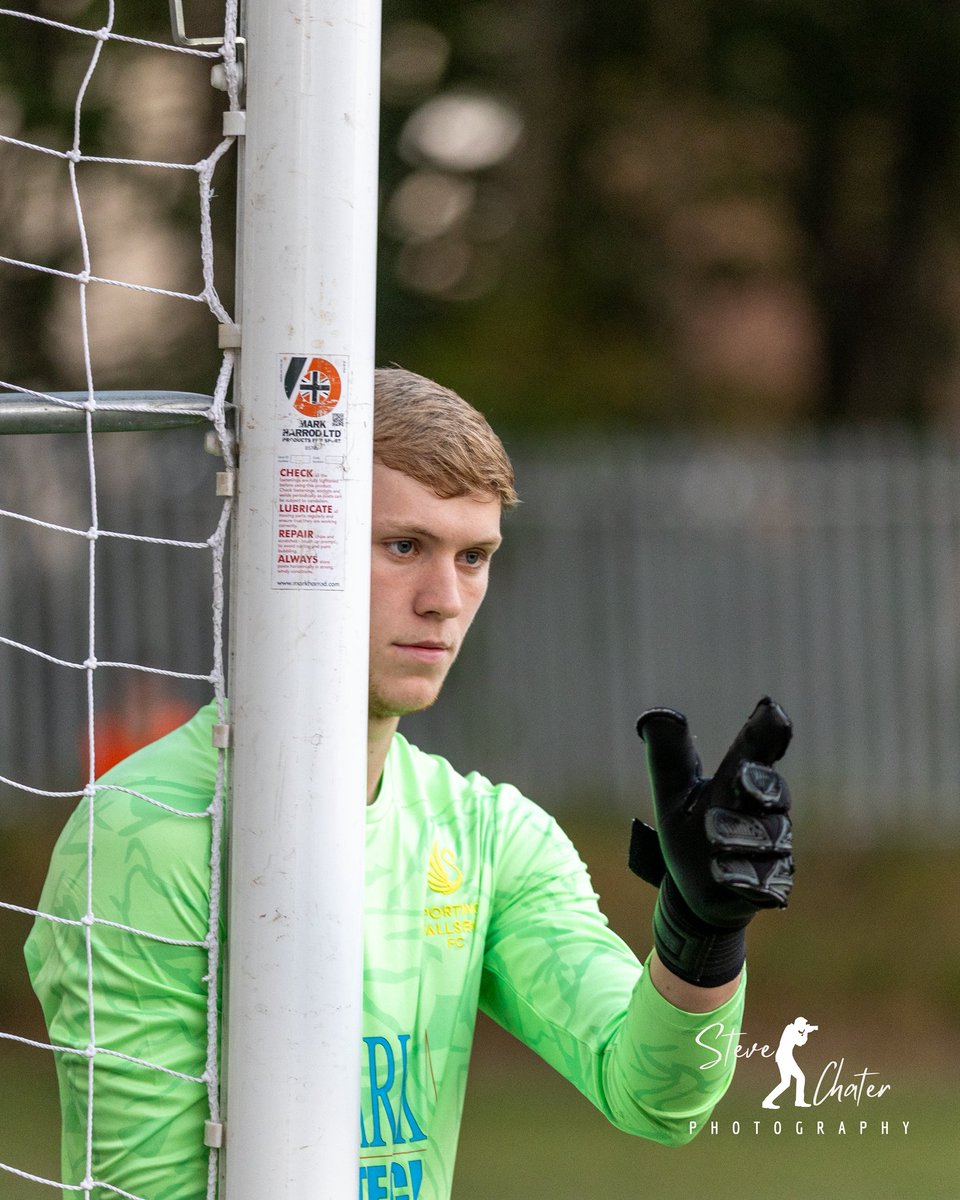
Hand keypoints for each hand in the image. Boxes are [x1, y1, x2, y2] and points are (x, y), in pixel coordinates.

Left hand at [629, 698, 793, 985]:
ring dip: (733, 841)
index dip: (765, 731)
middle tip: (740, 779)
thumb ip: (669, 757)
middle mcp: (767, 809)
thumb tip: (657, 715)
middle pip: (770, 789)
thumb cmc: (689, 833)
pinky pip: (761, 879)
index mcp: (741, 780)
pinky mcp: (774, 884)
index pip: (757, 749)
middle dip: (756, 785)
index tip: (772, 709)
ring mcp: (776, 847)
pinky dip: (737, 877)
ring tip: (711, 847)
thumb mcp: (672, 795)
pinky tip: (723, 876)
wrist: (697, 896)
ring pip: (765, 837)